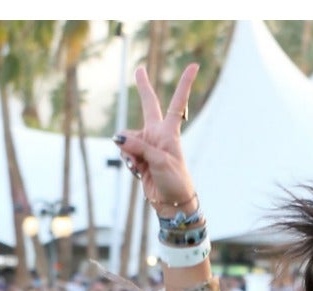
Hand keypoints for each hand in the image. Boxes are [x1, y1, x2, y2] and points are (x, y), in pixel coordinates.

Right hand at [115, 63, 198, 215]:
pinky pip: (125, 151)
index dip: (184, 84)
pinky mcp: (138, 156)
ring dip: (130, 152)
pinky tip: (137, 170)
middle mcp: (157, 134)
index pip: (177, 104)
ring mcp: (147, 145)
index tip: (193, 66)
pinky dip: (127, 160)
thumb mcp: (159, 162)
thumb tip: (119, 138)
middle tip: (139, 69)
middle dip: (143, 88)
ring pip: (127, 138)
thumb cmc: (174, 181)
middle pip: (148, 106)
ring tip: (142, 167)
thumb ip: (139, 147)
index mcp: (169, 132)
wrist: (172, 203)